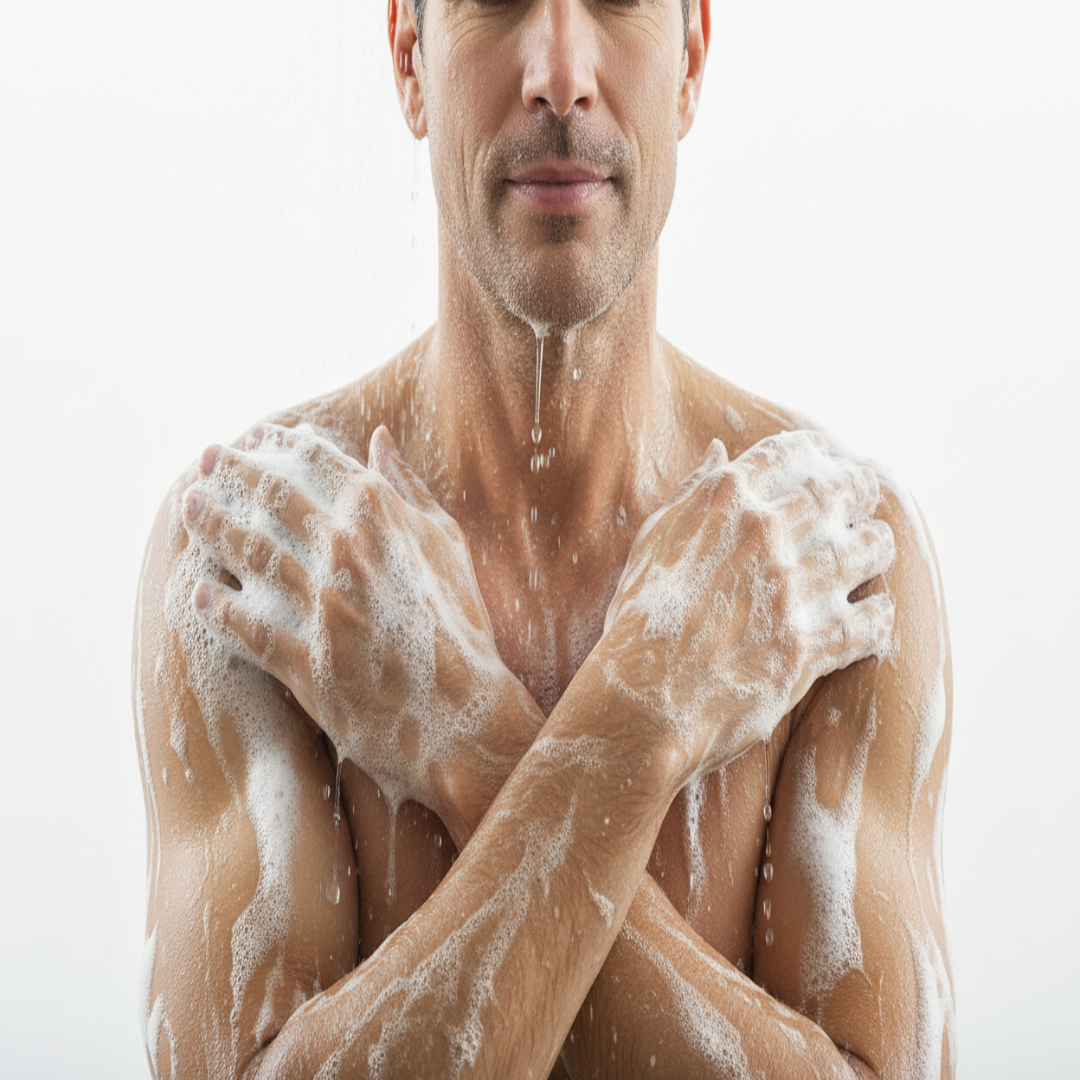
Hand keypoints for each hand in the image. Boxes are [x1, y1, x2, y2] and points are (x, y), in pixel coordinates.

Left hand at [181, 423, 525, 821]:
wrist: (461, 710)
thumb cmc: (458, 623)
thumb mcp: (446, 542)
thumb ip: (408, 487)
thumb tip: (378, 439)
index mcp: (381, 516)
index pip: (315, 460)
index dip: (279, 443)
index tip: (257, 437)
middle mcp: (345, 551)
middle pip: (270, 496)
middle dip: (231, 472)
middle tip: (206, 461)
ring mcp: (320, 606)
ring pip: (249, 552)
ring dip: (213, 525)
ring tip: (190, 507)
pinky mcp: (304, 659)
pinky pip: (244, 626)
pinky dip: (217, 607)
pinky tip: (199, 592)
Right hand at [600, 430, 894, 776]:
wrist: (640, 695)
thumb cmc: (638, 616)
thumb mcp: (655, 539)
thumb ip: (693, 492)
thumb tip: (719, 450)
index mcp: (726, 500)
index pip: (791, 453)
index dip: (815, 453)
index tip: (825, 461)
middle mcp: (767, 533)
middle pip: (842, 492)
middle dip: (860, 492)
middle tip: (864, 500)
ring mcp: (794, 588)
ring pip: (870, 548)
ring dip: (875, 548)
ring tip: (872, 552)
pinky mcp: (812, 643)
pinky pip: (873, 620)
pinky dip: (878, 616)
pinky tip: (871, 617)